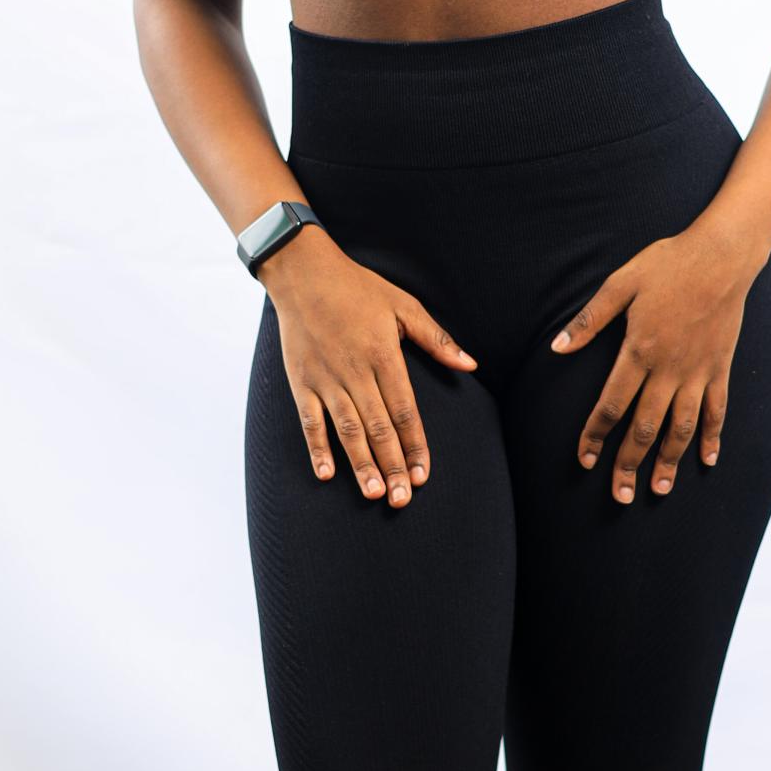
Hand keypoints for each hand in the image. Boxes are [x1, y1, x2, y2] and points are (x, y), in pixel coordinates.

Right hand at [259, 227, 476, 507]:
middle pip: (378, 428)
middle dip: (392, 465)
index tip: (424, 475)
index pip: (405, 411)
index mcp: (384, 355)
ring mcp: (325, 378)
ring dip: (360, 464)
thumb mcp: (404, 305)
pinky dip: (317, 448)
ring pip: (347, 429)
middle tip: (401, 499)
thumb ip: (436, 339)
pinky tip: (327, 474)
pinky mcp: (300, 381)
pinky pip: (309, 420)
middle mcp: (355, 371)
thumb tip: (470, 364)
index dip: (416, 445)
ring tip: (373, 493)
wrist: (303, 272)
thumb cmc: (358, 288)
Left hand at [550, 220, 761, 501]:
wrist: (722, 254)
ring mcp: (698, 371)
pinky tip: (706, 460)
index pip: (611, 406)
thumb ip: (590, 319)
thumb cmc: (668, 263)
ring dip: (669, 462)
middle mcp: (669, 369)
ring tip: (658, 489)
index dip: (595, 436)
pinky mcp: (720, 367)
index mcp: (639, 350)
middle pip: (644, 428)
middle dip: (628, 464)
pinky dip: (712, 437)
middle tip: (618, 495)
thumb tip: (557, 347)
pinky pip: (718, 410)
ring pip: (681, 428)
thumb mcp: (621, 283)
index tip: (584, 460)